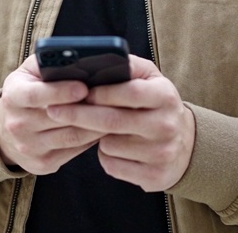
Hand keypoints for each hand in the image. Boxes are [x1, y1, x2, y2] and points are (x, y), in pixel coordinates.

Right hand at [0, 55, 104, 174]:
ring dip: (97, 125)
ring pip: (72, 136)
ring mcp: (29, 147)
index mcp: (12, 96)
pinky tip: (105, 127)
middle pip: (59, 118)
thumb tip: (81, 60)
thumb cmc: (27, 91)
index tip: (84, 87)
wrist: (5, 130)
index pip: (35, 95)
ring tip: (115, 111)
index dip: (61, 91)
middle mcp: (17, 124)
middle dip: (88, 108)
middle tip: (113, 99)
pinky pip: (75, 150)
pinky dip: (92, 138)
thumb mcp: (30, 72)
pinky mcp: (42, 163)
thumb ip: (50, 63)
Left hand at [45, 55, 195, 191]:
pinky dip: (105, 155)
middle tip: (53, 110)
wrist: (184, 145)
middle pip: (112, 121)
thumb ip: (126, 66)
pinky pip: (112, 165)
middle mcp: (167, 125)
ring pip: (108, 144)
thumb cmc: (156, 104)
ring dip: (94, 136)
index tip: (77, 90)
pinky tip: (113, 146)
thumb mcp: (150, 79)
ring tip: (100, 128)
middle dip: (78, 114)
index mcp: (166, 96)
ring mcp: (162, 154)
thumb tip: (93, 60)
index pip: (128, 92)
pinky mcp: (153, 177)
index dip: (100, 92)